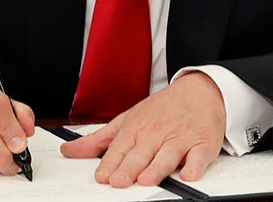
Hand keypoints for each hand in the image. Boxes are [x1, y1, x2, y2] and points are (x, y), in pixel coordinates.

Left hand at [60, 71, 225, 187]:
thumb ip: (99, 139)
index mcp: (137, 129)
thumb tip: (70, 150)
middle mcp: (157, 134)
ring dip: (157, 168)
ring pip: (167, 155)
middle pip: (141, 154)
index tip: (102, 176)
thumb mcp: (128, 119)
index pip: (120, 148)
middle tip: (119, 181)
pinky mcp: (202, 143)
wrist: (200, 90)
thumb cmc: (162, 109)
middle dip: (129, 168)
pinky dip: (195, 165)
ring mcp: (180, 138)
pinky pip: (199, 156)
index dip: (111, 163)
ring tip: (146, 179)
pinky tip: (188, 173)